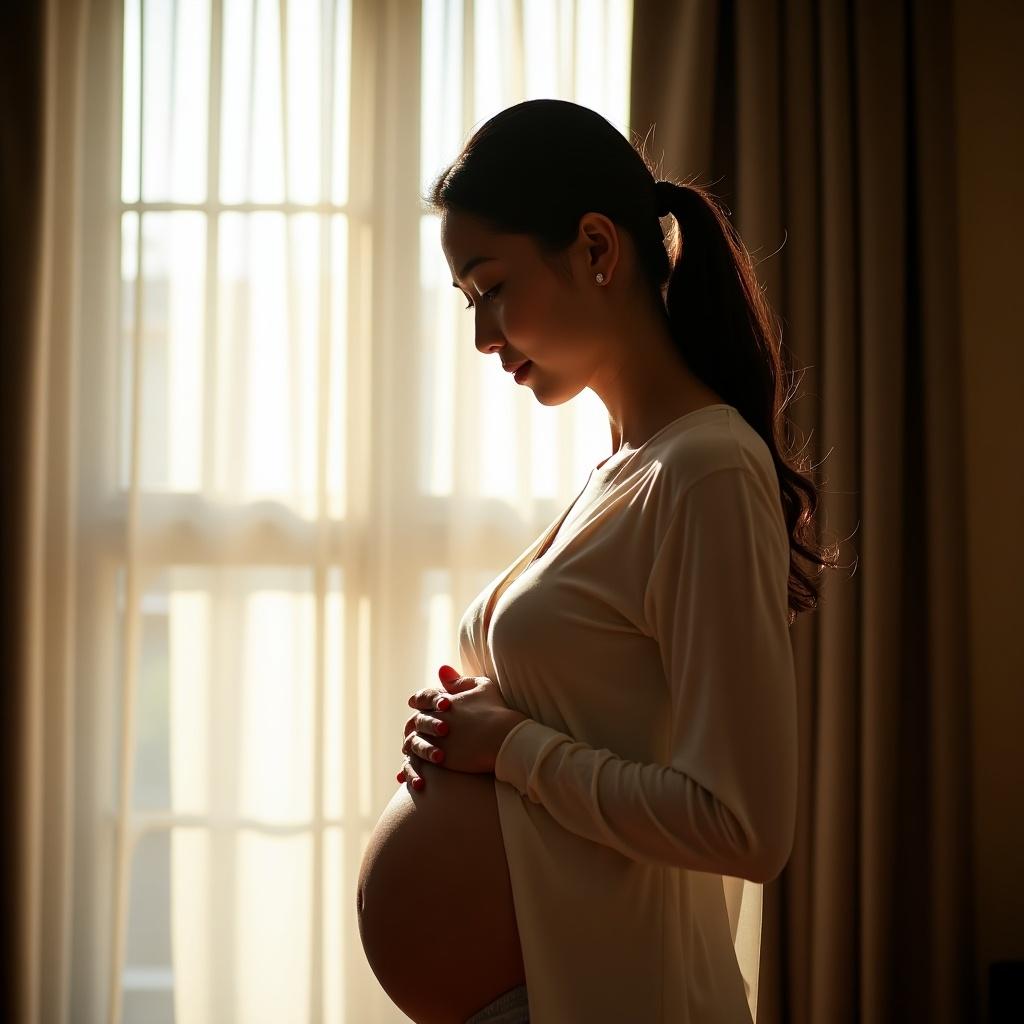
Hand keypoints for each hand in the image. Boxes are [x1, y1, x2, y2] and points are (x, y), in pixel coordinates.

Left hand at [397, 664, 527, 790]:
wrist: (505, 738)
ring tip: (408, 751)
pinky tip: (415, 770)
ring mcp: (436, 739)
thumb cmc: (498, 711)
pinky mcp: (440, 759)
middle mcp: (435, 719)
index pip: (423, 697)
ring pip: (414, 742)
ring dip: (411, 746)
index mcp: (444, 701)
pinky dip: (413, 768)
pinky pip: (419, 763)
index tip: (413, 702)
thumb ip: (460, 680)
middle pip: (416, 721)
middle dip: (412, 724)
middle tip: (410, 728)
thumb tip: (442, 670)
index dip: (418, 699)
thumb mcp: (483, 687)